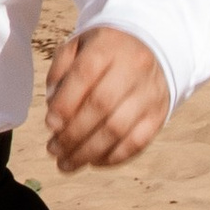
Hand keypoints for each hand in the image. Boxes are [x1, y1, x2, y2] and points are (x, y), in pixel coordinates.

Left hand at [43, 24, 169, 172]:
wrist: (151, 48)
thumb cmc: (105, 52)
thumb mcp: (78, 46)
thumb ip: (60, 72)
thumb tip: (53, 110)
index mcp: (108, 47)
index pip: (85, 74)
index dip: (66, 103)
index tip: (50, 124)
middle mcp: (133, 68)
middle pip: (102, 105)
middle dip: (73, 134)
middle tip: (53, 149)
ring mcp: (149, 93)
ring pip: (119, 129)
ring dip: (89, 152)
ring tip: (67, 163)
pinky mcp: (159, 114)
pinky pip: (137, 142)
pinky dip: (113, 158)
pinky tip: (93, 161)